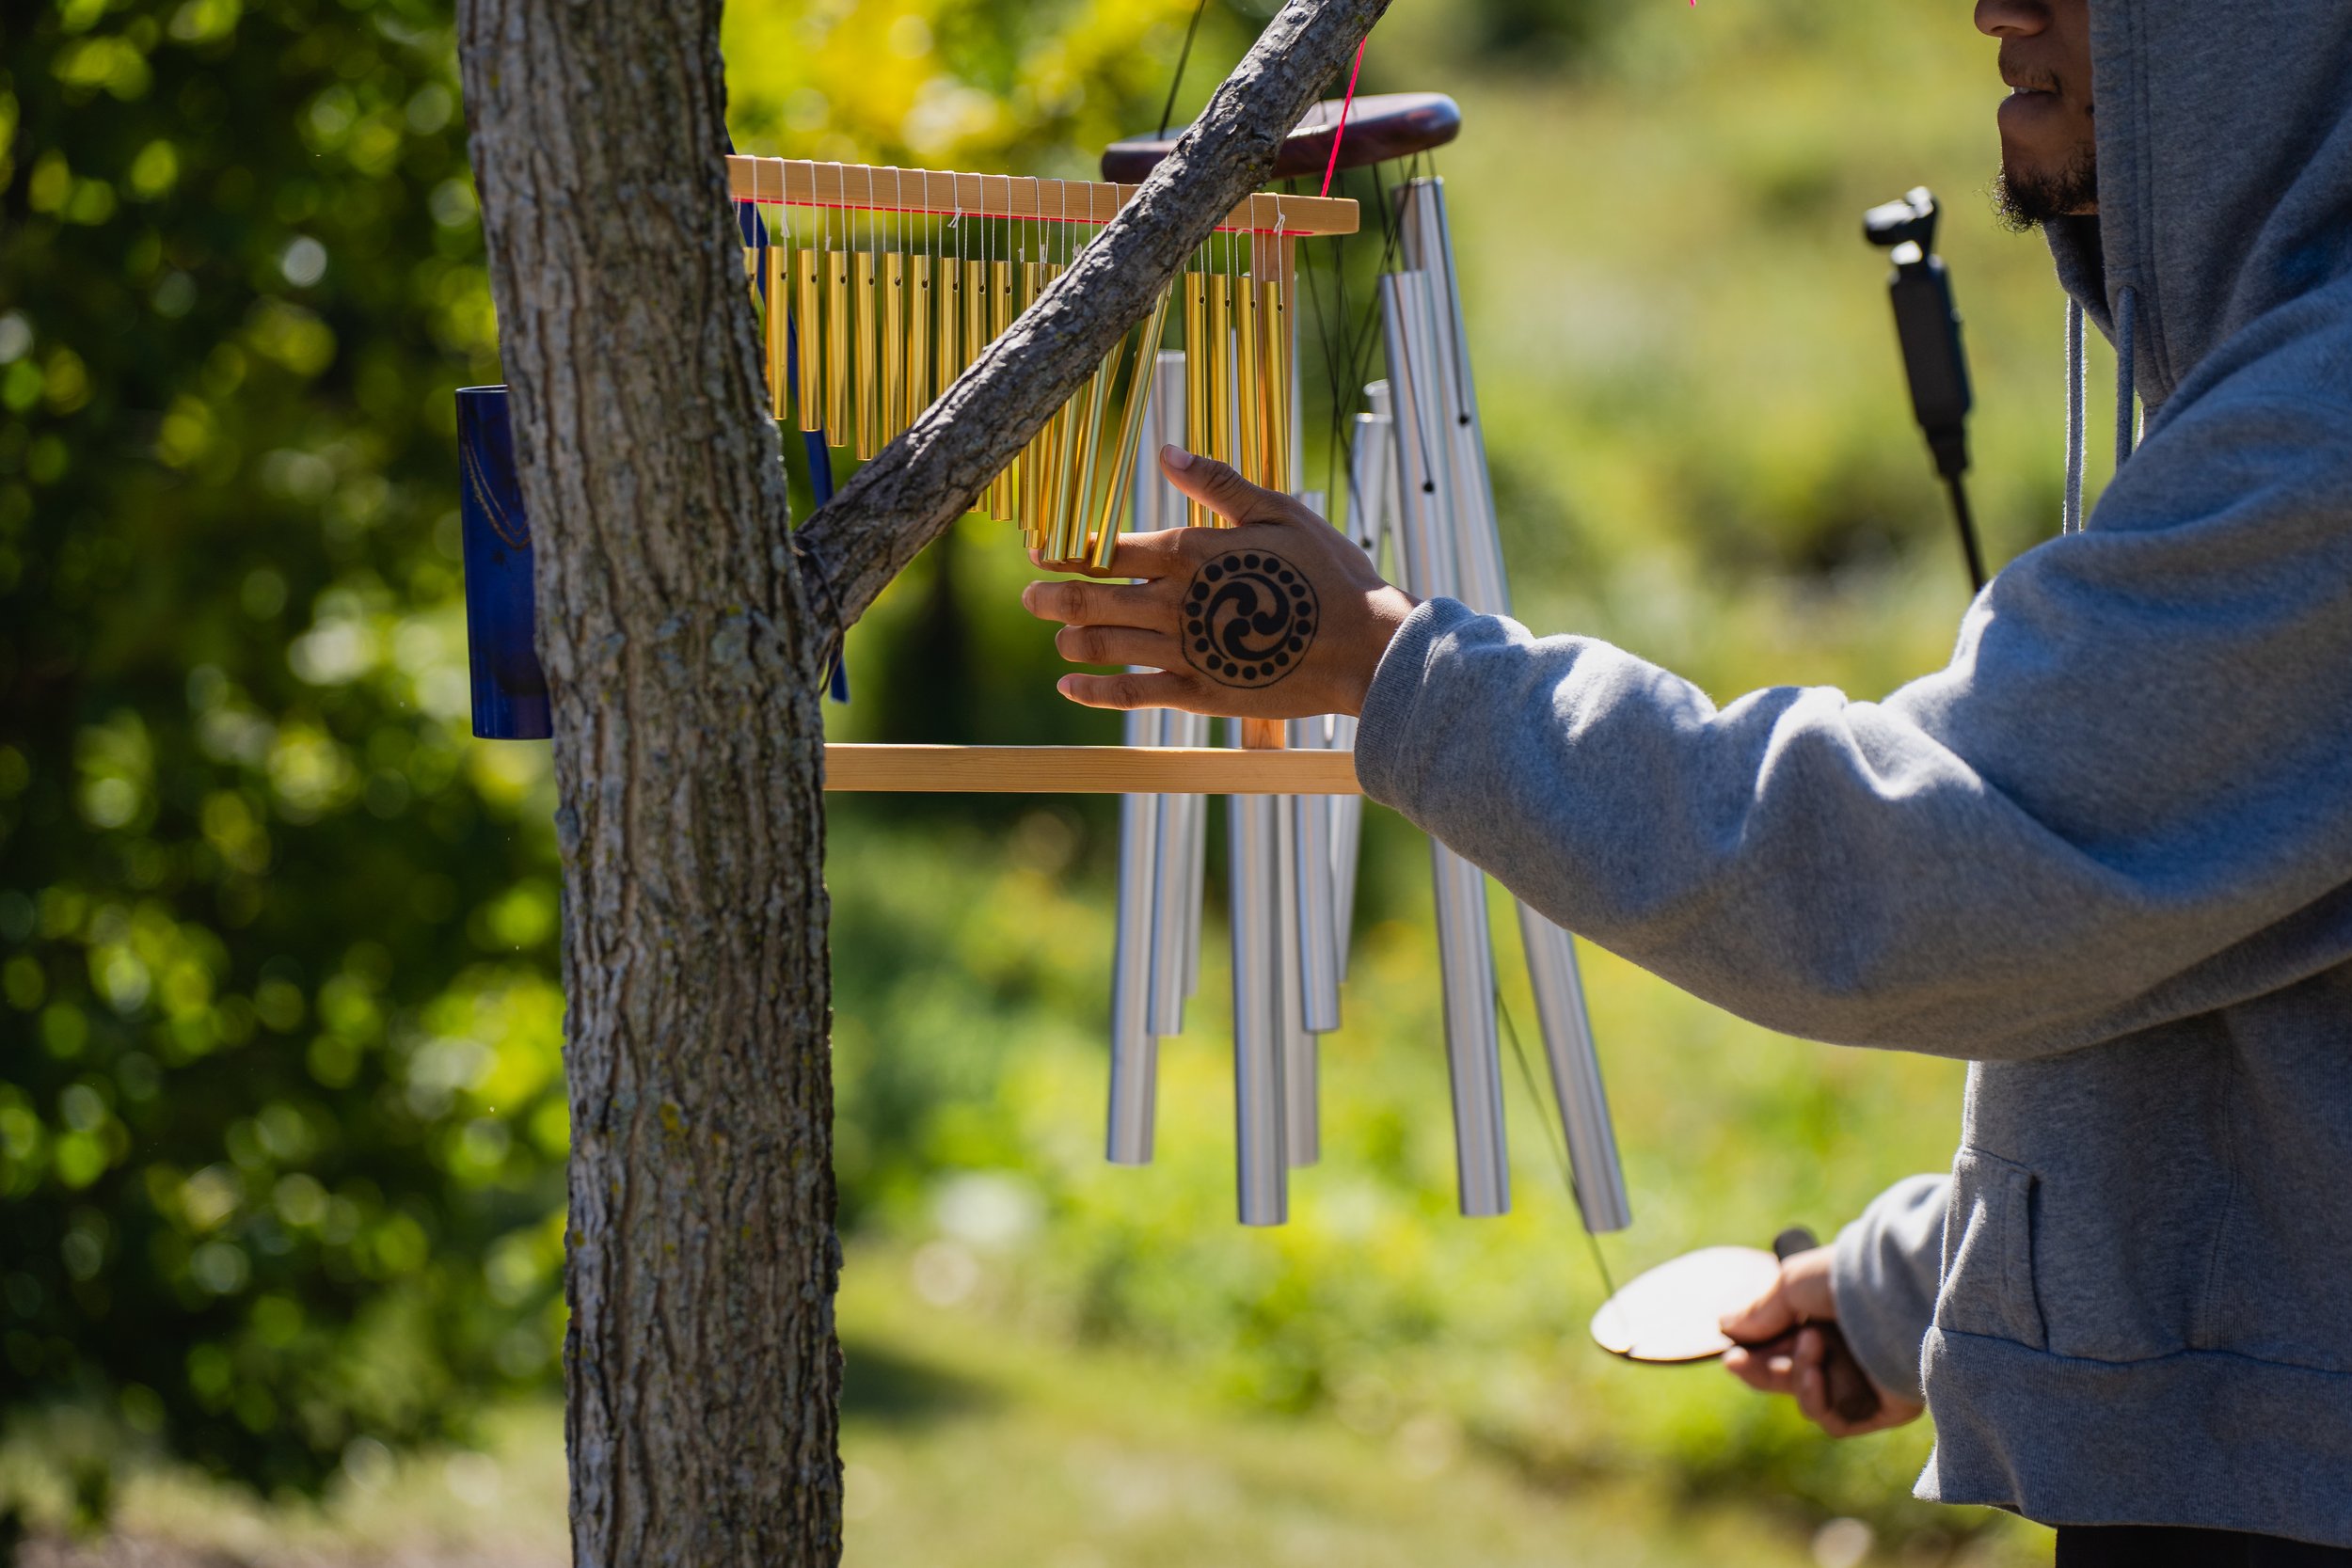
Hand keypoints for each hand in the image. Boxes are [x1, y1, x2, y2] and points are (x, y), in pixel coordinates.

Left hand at [1020, 446, 1418, 718]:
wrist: (1365, 648)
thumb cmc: (1330, 573)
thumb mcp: (1280, 512)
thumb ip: (1219, 486)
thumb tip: (1166, 455)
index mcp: (1191, 552)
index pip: (1107, 549)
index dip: (1064, 549)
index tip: (1037, 549)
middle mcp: (1176, 603)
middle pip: (1092, 599)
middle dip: (1052, 597)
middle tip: (1030, 596)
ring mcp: (1184, 651)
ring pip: (1103, 646)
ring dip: (1070, 641)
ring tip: (1056, 637)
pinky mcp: (1198, 692)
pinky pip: (1131, 695)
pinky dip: (1093, 693)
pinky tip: (1069, 689)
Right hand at [1719, 1245, 1923, 1437]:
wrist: (1900, 1294)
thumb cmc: (1847, 1280)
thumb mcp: (1792, 1285)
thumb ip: (1761, 1312)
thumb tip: (1725, 1327)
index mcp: (1832, 1319)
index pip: (1786, 1348)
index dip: (1755, 1355)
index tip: (1732, 1353)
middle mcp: (1849, 1351)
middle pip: (1792, 1376)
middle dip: (1764, 1370)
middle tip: (1738, 1362)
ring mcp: (1866, 1381)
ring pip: (1810, 1398)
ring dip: (1798, 1375)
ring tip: (1812, 1346)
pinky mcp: (1885, 1408)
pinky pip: (1836, 1420)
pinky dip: (1818, 1400)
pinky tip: (1817, 1375)